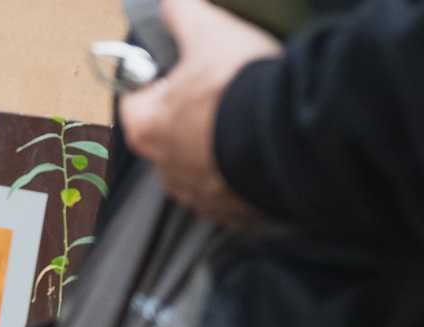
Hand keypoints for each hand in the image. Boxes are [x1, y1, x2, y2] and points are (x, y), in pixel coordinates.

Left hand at [120, 0, 281, 225]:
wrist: (289, 136)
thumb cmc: (238, 87)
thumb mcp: (208, 30)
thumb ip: (181, 14)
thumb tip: (171, 4)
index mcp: (146, 129)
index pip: (135, 101)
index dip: (156, 82)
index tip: (178, 71)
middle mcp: (164, 169)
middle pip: (169, 136)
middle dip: (190, 117)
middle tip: (221, 93)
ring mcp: (198, 194)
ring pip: (200, 166)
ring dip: (217, 147)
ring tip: (246, 120)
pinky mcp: (232, 210)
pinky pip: (231, 190)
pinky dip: (242, 172)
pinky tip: (261, 149)